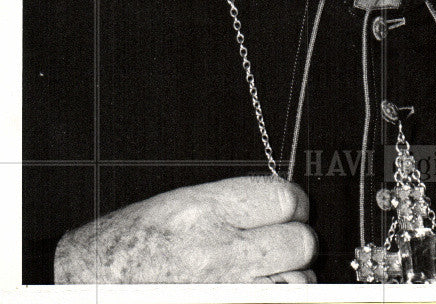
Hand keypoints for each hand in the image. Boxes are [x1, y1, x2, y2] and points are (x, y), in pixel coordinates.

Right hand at [54, 175, 316, 282]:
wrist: (80, 289)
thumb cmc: (123, 251)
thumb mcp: (174, 206)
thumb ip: (230, 203)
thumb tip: (278, 205)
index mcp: (203, 211)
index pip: (284, 198)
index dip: (290, 204)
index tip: (286, 210)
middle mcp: (218, 253)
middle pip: (300, 242)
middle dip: (292, 242)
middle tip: (275, 245)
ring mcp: (227, 293)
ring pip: (297, 284)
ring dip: (286, 280)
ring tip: (260, 276)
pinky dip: (271, 300)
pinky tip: (251, 292)